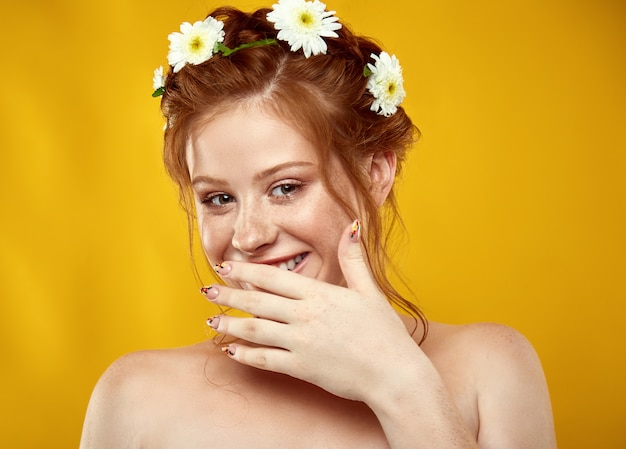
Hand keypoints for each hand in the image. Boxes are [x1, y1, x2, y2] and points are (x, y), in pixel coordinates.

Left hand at [202, 220, 420, 401]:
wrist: (394, 375)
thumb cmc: (384, 333)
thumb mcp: (370, 291)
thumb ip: (354, 260)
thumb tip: (352, 227)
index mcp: (320, 295)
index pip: (273, 277)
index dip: (245, 271)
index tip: (225, 266)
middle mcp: (305, 316)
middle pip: (257, 301)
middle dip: (229, 295)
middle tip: (207, 291)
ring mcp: (301, 343)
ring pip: (256, 330)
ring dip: (230, 325)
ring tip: (211, 321)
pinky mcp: (301, 368)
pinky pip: (266, 360)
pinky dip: (246, 355)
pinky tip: (232, 350)